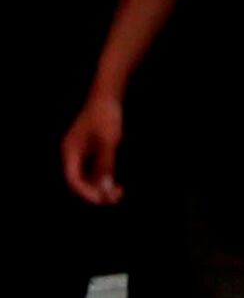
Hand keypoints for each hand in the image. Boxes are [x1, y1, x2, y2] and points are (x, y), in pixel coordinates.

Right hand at [61, 92, 123, 208]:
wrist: (106, 97)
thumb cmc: (105, 117)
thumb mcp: (109, 142)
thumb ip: (106, 165)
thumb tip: (105, 188)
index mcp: (70, 152)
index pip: (73, 180)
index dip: (86, 193)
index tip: (102, 201)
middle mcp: (71, 155)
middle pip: (79, 181)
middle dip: (95, 193)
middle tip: (114, 200)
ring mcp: (79, 153)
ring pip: (86, 178)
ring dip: (100, 188)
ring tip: (118, 195)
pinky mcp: (88, 151)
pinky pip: (92, 171)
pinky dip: (102, 179)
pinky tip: (116, 185)